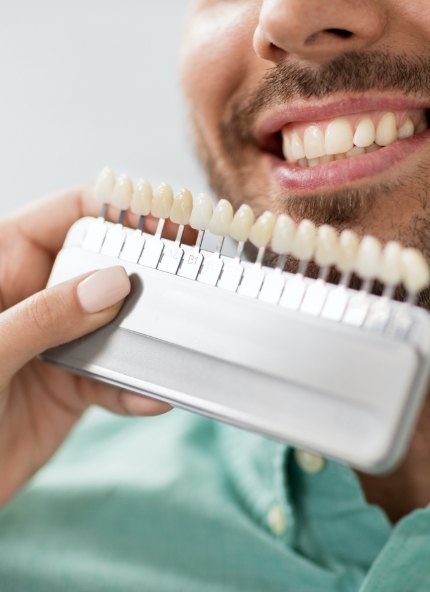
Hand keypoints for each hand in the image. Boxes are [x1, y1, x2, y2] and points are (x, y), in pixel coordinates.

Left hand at [0, 188, 170, 505]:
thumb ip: (45, 315)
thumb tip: (114, 283)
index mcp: (1, 266)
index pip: (65, 215)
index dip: (117, 208)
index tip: (169, 215)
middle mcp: (33, 297)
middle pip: (103, 267)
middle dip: (146, 273)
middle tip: (191, 278)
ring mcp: (56, 341)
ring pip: (117, 324)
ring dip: (148, 338)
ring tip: (177, 344)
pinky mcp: (72, 385)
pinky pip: (114, 377)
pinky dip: (136, 388)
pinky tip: (151, 397)